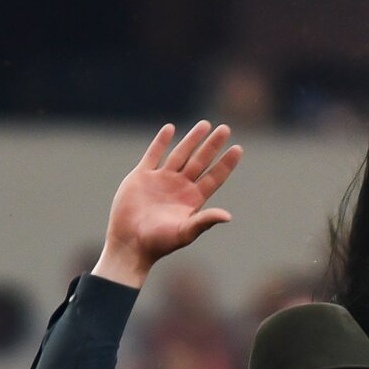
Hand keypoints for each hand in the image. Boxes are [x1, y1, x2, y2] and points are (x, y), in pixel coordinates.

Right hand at [93, 121, 242, 287]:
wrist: (130, 243)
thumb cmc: (159, 243)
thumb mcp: (185, 233)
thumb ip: (205, 221)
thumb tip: (228, 216)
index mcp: (192, 200)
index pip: (214, 177)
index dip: (226, 163)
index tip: (238, 148)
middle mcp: (179, 187)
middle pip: (200, 161)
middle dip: (212, 145)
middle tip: (226, 129)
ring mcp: (161, 180)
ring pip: (180, 154)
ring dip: (192, 139)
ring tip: (205, 124)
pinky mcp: (142, 176)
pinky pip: (153, 154)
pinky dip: (161, 142)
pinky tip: (171, 129)